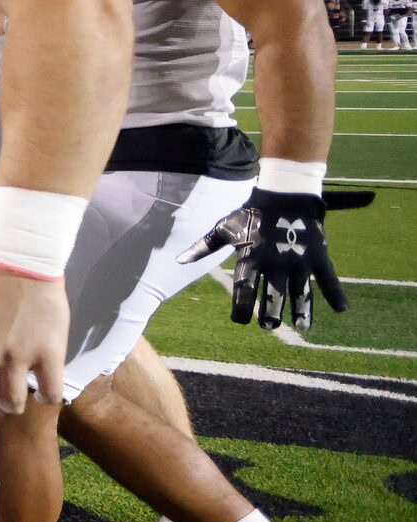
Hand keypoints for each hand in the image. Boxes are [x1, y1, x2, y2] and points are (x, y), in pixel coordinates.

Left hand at [179, 189, 346, 330]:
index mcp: (251, 257)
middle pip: (273, 294)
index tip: (238, 321)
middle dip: (270, 312)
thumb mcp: (225, 228)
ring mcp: (299, 260)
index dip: (240, 306)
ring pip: (301, 291)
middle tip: (268, 326)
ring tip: (301, 328)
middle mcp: (275, 262)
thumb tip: (179, 260)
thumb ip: (204, 247)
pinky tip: (341, 310)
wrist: (284, 193)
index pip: (243, 287)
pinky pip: (329, 278)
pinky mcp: (318, 256)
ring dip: (302, 310)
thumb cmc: (251, 214)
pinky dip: (336, 293)